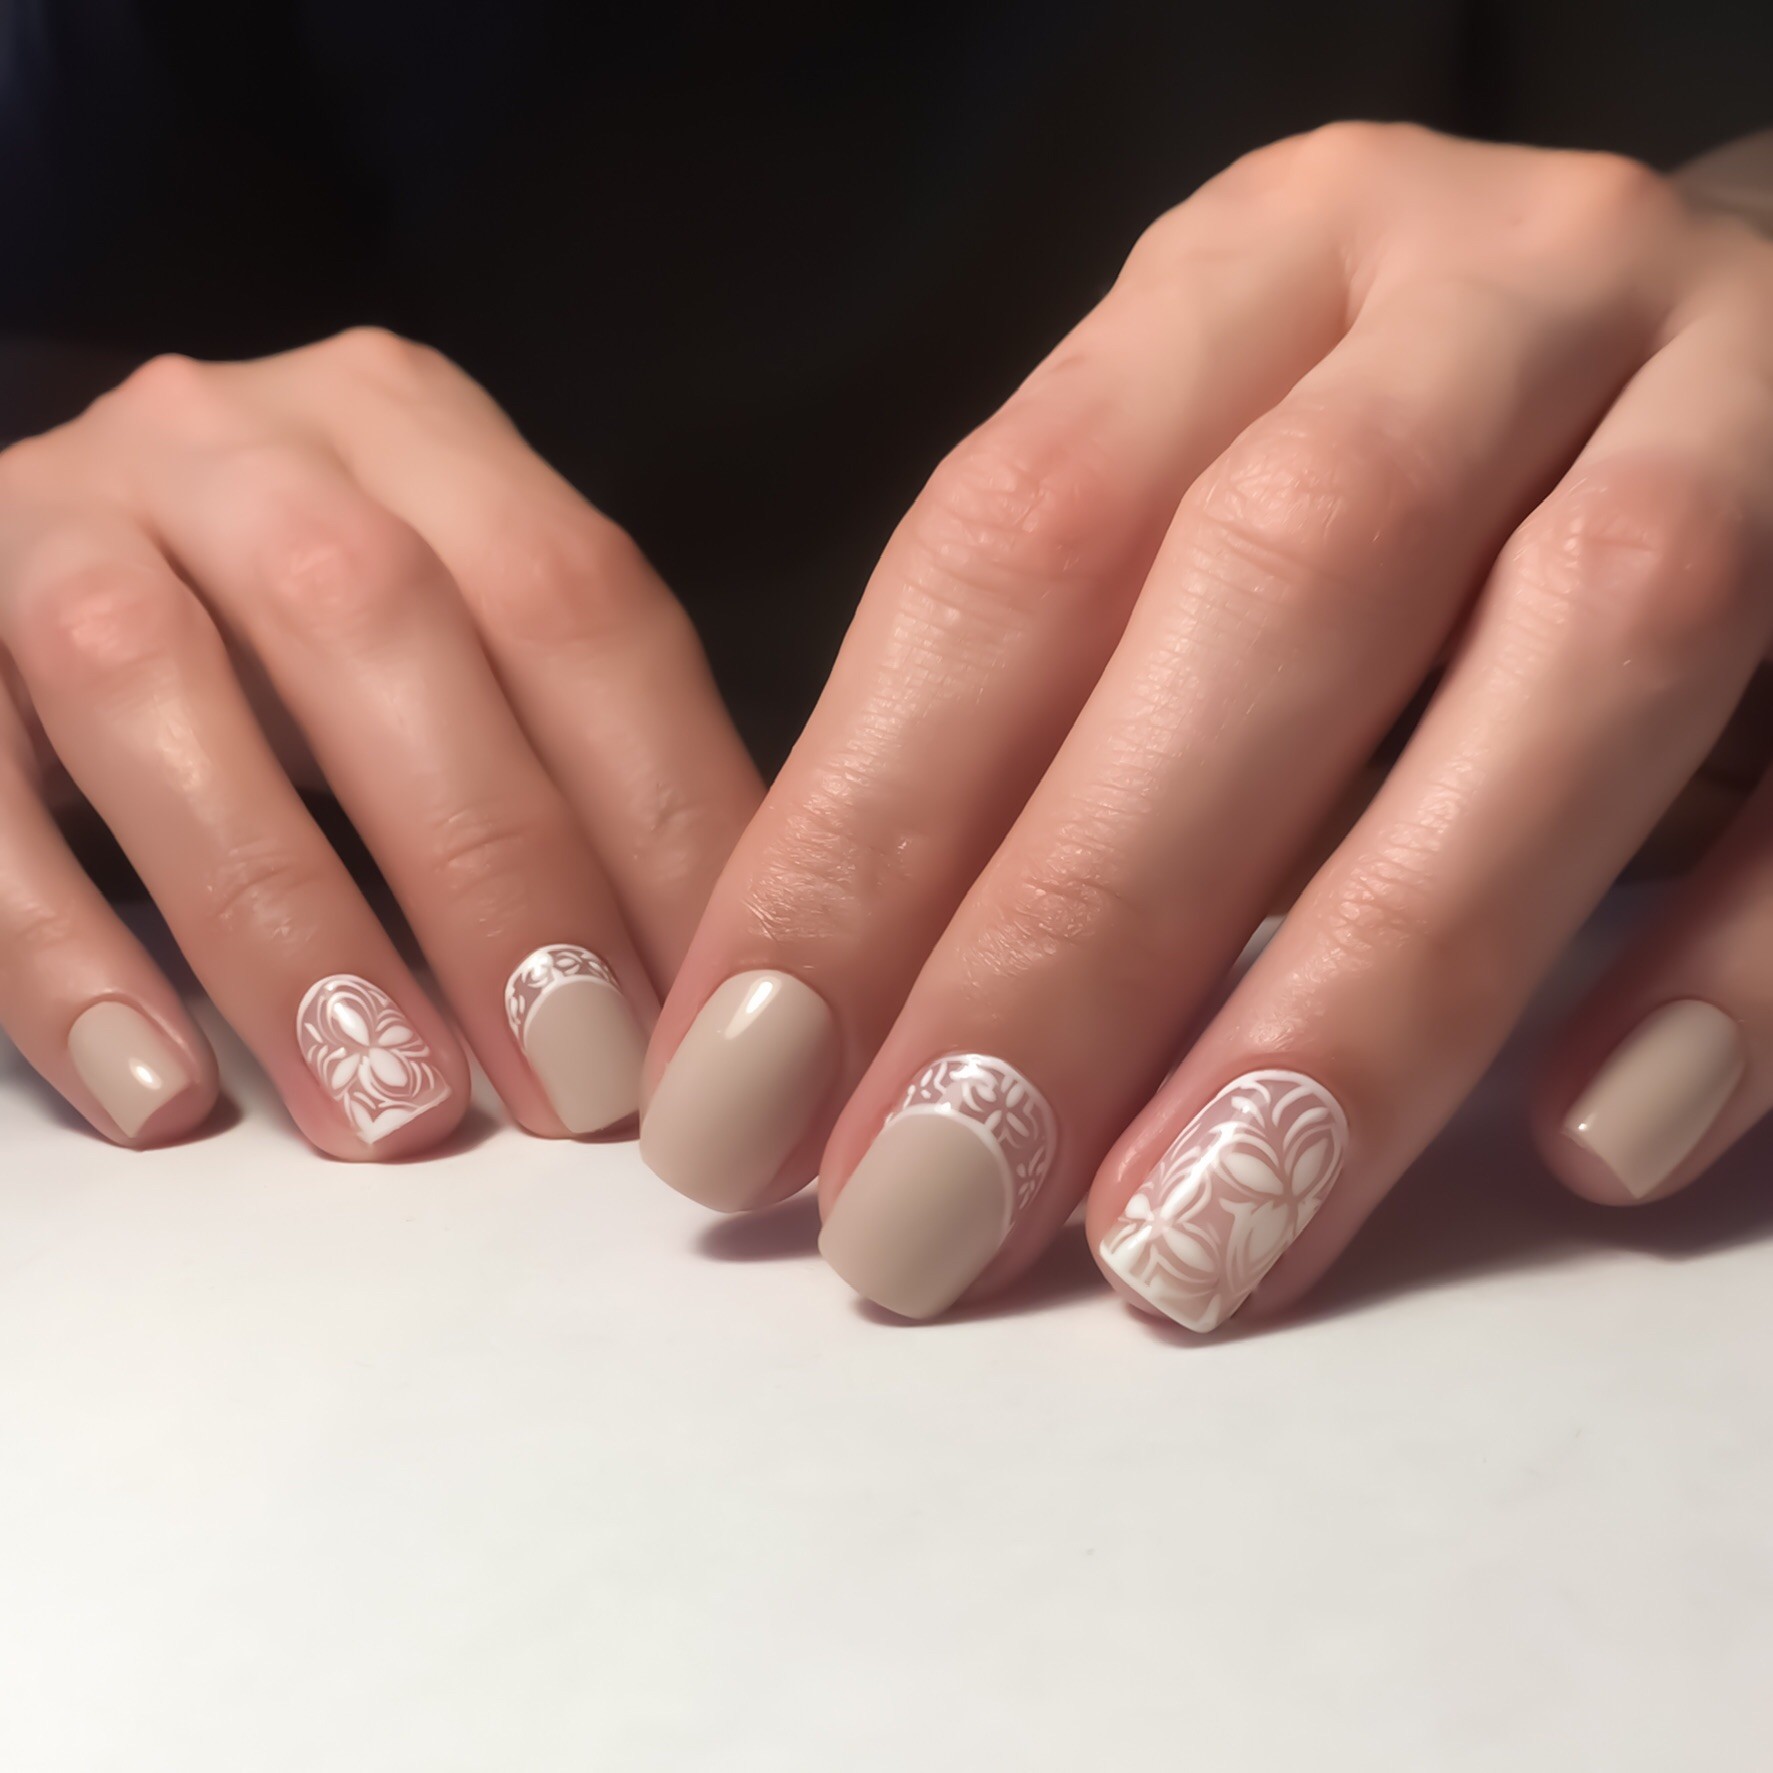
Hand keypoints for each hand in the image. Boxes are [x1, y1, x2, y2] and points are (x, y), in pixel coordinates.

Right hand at [0, 329, 759, 1153]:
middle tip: (578, 1082)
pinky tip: (157, 1096)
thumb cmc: (307, 646)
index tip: (721, 1014)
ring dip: (287, 927)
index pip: (575, 599)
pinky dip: (58, 954)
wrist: (64, 560)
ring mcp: (48, 517)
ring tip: (391, 1112)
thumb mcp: (455, 649)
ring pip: (147, 688)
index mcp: (413, 432)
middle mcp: (230, 440)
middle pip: (375, 621)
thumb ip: (571, 764)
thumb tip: (707, 983)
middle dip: (491, 869)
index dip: (661, 814)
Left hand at [638, 123, 1772, 1328]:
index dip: (863, 840)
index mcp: (1249, 276)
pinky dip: (1727, 962)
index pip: (1011, 549)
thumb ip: (1038, 722)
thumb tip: (832, 1029)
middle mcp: (1490, 292)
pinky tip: (1584, 1146)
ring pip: (1582, 649)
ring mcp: (1744, 383)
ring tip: (1186, 1242)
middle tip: (922, 1216)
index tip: (750, 1107)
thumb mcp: (1184, 532)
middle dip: (1079, 937)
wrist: (1723, 357)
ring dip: (1368, 984)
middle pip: (1270, 589)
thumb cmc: (1388, 498)